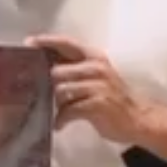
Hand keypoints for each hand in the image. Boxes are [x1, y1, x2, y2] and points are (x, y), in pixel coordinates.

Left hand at [27, 35, 145, 143]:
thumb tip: (45, 69)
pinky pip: (68, 110)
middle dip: (46, 85)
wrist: (138, 118)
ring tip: (59, 113)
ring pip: (60, 90)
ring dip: (55, 105)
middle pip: (57, 70)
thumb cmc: (114, 98)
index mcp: (95, 57)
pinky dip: (61, 119)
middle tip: (41, 96)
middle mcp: (96, 68)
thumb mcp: (97, 76)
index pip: (66, 43)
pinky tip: (60, 124)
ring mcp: (97, 85)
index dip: (45, 42)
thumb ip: (75, 70)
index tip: (28, 44)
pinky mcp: (97, 104)